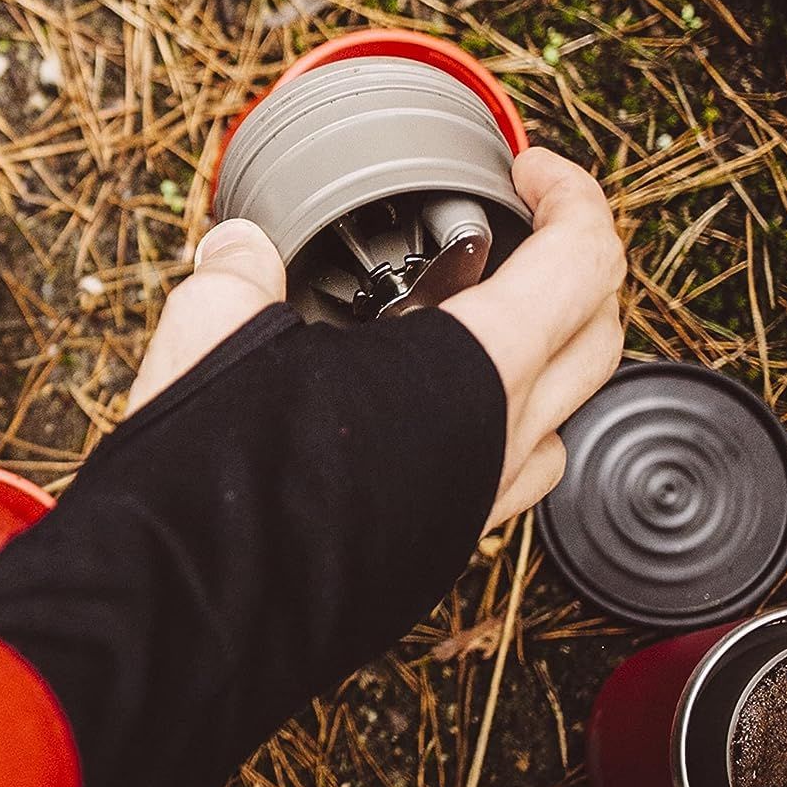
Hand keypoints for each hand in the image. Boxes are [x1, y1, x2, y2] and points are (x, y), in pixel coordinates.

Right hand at [129, 147, 624, 532]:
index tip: (527, 173)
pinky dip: (497, 427)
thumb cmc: (214, 484)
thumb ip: (238, 274)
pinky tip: (425, 417)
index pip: (584, 261)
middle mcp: (497, 446)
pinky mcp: (436, 552)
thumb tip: (238, 248)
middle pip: (600, 339)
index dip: (571, 196)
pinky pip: (508, 479)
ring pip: (563, 419)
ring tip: (476, 328)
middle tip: (517, 236)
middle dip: (577, 269)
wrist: (186, 613)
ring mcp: (473, 508)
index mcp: (472, 373)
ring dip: (546, 359)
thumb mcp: (212, 334)